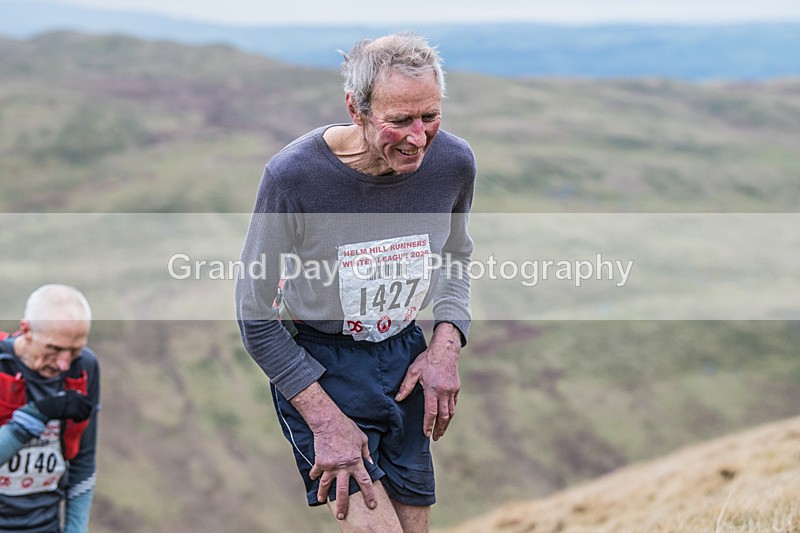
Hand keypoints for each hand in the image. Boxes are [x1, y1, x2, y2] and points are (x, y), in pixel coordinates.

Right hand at [34, 390, 92, 421]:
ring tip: (77, 419)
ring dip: (83, 417)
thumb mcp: (62, 398)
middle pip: (89, 405)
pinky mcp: (74, 411)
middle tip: (82, 417)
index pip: (86, 398)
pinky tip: (74, 421)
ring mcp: (76, 404)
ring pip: (86, 412)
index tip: (83, 410)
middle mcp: (77, 397)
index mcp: (74, 392)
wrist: (45, 409)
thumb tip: (81, 399)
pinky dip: (79, 420)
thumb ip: (72, 398)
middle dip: (86, 412)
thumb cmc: (51, 404)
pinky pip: (81, 417)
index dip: (86, 405)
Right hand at [291, 382, 376, 519]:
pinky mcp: (320, 461)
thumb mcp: (362, 439)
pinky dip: (314, 475)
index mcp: (356, 462)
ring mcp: (330, 465)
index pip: (365, 482)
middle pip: (343, 491)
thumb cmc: (347, 428)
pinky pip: (316, 472)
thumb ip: (366, 454)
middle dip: (343, 505)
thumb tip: (370, 464)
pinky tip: (313, 479)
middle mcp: (343, 467)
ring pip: (326, 485)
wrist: (329, 421)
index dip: (369, 495)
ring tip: (322, 501)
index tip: (371, 505)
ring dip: (323, 494)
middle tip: (341, 515)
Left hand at [395, 323, 460, 440]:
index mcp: (432, 389)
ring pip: (451, 412)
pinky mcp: (456, 388)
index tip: (426, 434)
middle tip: (435, 438)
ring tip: (441, 432)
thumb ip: (406, 386)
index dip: (428, 425)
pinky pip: (454, 404)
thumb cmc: (427, 360)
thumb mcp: (413, 371)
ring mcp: (452, 391)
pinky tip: (446, 417)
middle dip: (439, 429)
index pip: (431, 412)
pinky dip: (450, 413)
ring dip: (446, 423)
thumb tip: (398, 399)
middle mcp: (444, 392)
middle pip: (443, 416)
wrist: (445, 350)